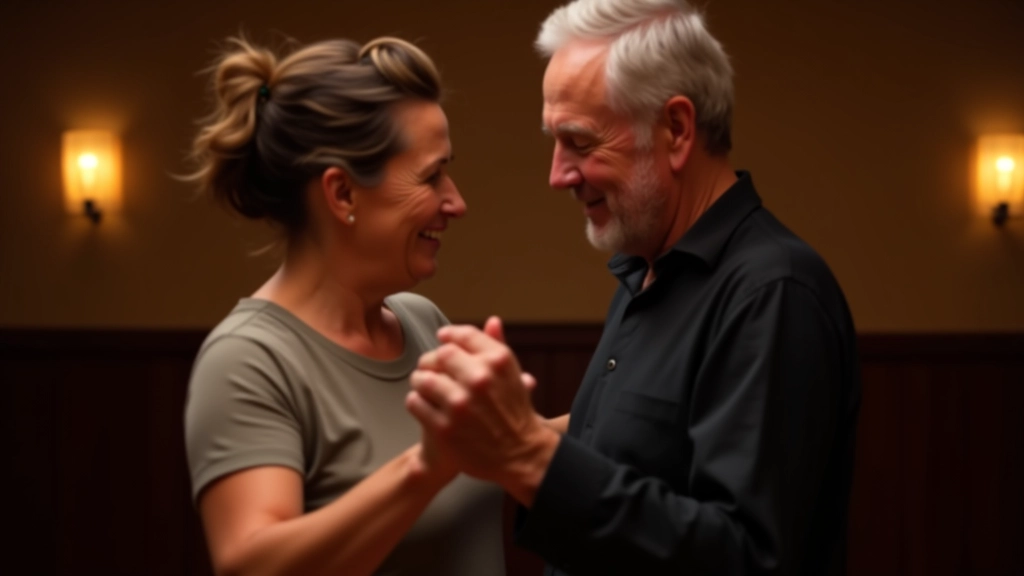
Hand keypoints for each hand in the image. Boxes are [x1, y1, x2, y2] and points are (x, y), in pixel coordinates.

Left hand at [405, 317, 557, 498]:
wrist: (520, 455)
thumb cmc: (514, 412)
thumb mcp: (513, 375)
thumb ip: (498, 347)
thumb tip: (492, 320)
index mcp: (498, 361)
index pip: (462, 335)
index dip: (449, 335)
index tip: (442, 338)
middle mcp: (480, 379)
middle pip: (439, 355)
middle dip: (432, 360)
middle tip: (431, 369)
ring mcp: (460, 404)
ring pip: (422, 378)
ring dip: (420, 381)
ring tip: (426, 388)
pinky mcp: (444, 427)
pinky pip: (415, 403)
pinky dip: (417, 402)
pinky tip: (426, 406)